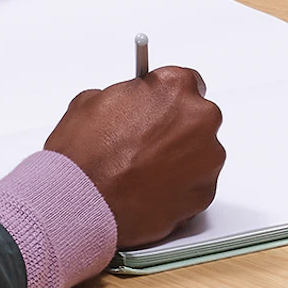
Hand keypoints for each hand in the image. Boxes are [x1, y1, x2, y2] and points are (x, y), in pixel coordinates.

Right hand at [45, 65, 223, 249]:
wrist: (81, 204)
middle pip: (198, 119)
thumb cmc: (85, 157)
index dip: (167, 100)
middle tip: (145, 146)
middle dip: (176, 131)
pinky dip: (179, 189)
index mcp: (175, 88)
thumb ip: (125, 97)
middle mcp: (199, 120)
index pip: (187, 83)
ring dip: (179, 160)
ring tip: (144, 173)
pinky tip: (150, 191)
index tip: (158, 110)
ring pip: (201, 154)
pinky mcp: (204, 193)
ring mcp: (207, 158)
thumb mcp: (92, 103)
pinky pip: (196, 186)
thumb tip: (127, 104)